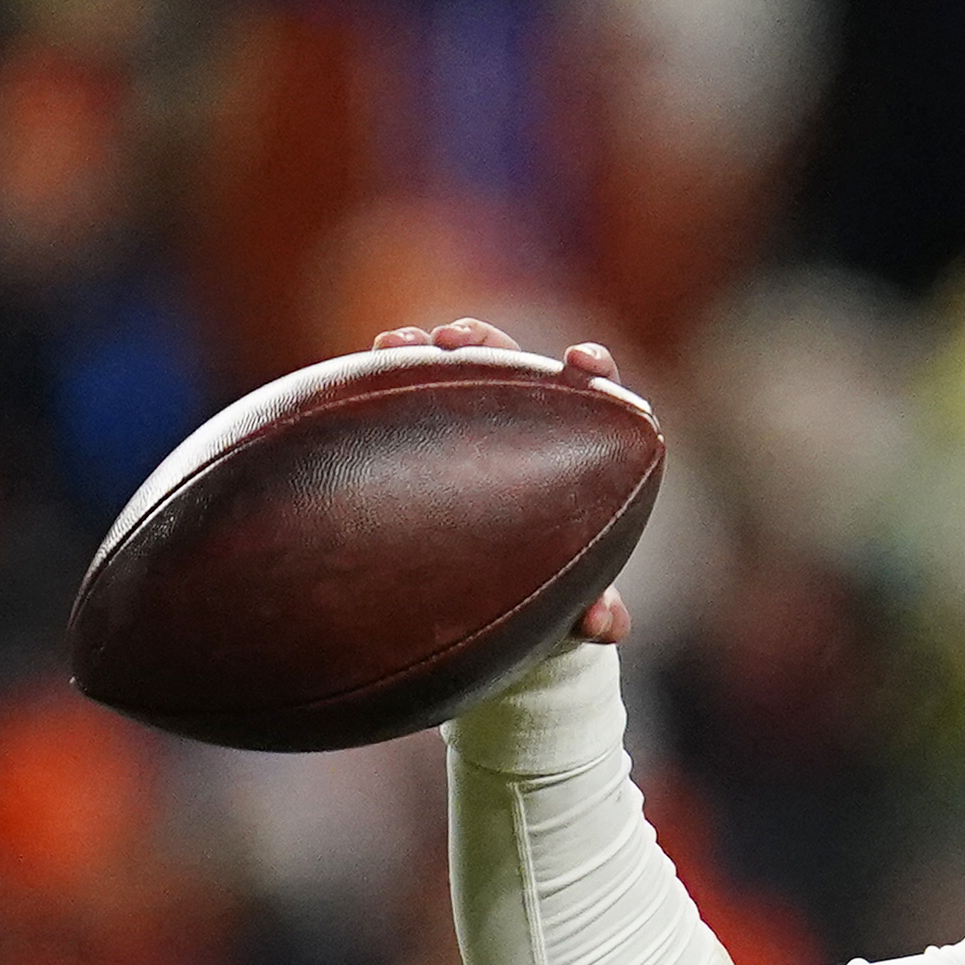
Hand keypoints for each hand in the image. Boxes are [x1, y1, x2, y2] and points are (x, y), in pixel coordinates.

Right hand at [375, 319, 642, 642]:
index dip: (592, 371)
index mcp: (578, 446)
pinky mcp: (422, 430)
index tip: (583, 360)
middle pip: (512, 364)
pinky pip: (402, 396)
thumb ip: (597, 613)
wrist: (493, 612)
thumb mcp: (572, 603)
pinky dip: (384, 378)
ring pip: (451, 370)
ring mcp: (469, 420)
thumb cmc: (550, 593)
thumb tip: (606, 625)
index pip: (592, 393)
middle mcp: (524, 420)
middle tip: (455, 339)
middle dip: (485, 342)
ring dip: (424, 349)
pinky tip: (358, 373)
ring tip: (394, 344)